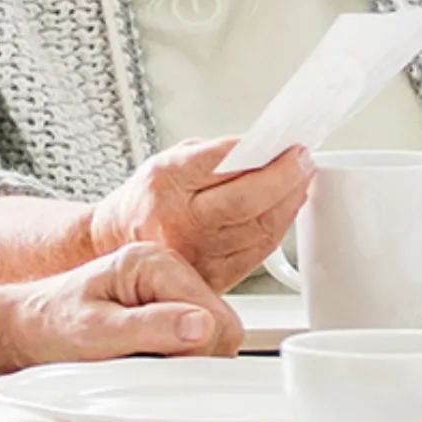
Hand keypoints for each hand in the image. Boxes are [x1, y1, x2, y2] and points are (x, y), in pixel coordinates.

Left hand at [2, 241, 242, 365]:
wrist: (27, 329)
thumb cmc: (51, 327)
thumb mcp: (95, 333)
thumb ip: (150, 329)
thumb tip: (201, 326)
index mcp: (151, 262)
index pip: (213, 314)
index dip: (196, 351)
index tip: (164, 369)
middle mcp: (167, 269)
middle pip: (221, 325)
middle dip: (193, 357)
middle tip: (149, 367)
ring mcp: (170, 289)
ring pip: (213, 336)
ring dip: (186, 360)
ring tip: (142, 362)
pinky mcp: (168, 309)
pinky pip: (198, 341)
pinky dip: (179, 360)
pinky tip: (148, 360)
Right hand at [87, 137, 312, 290]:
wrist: (118, 242)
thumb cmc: (149, 198)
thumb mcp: (173, 159)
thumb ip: (218, 155)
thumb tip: (269, 150)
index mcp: (165, 182)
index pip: (224, 163)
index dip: (265, 153)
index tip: (290, 144)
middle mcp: (177, 221)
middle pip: (246, 200)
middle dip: (285, 177)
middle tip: (303, 161)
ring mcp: (194, 255)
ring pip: (259, 229)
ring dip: (289, 202)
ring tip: (300, 181)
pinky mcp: (211, 277)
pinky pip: (257, 252)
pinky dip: (278, 228)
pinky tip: (285, 209)